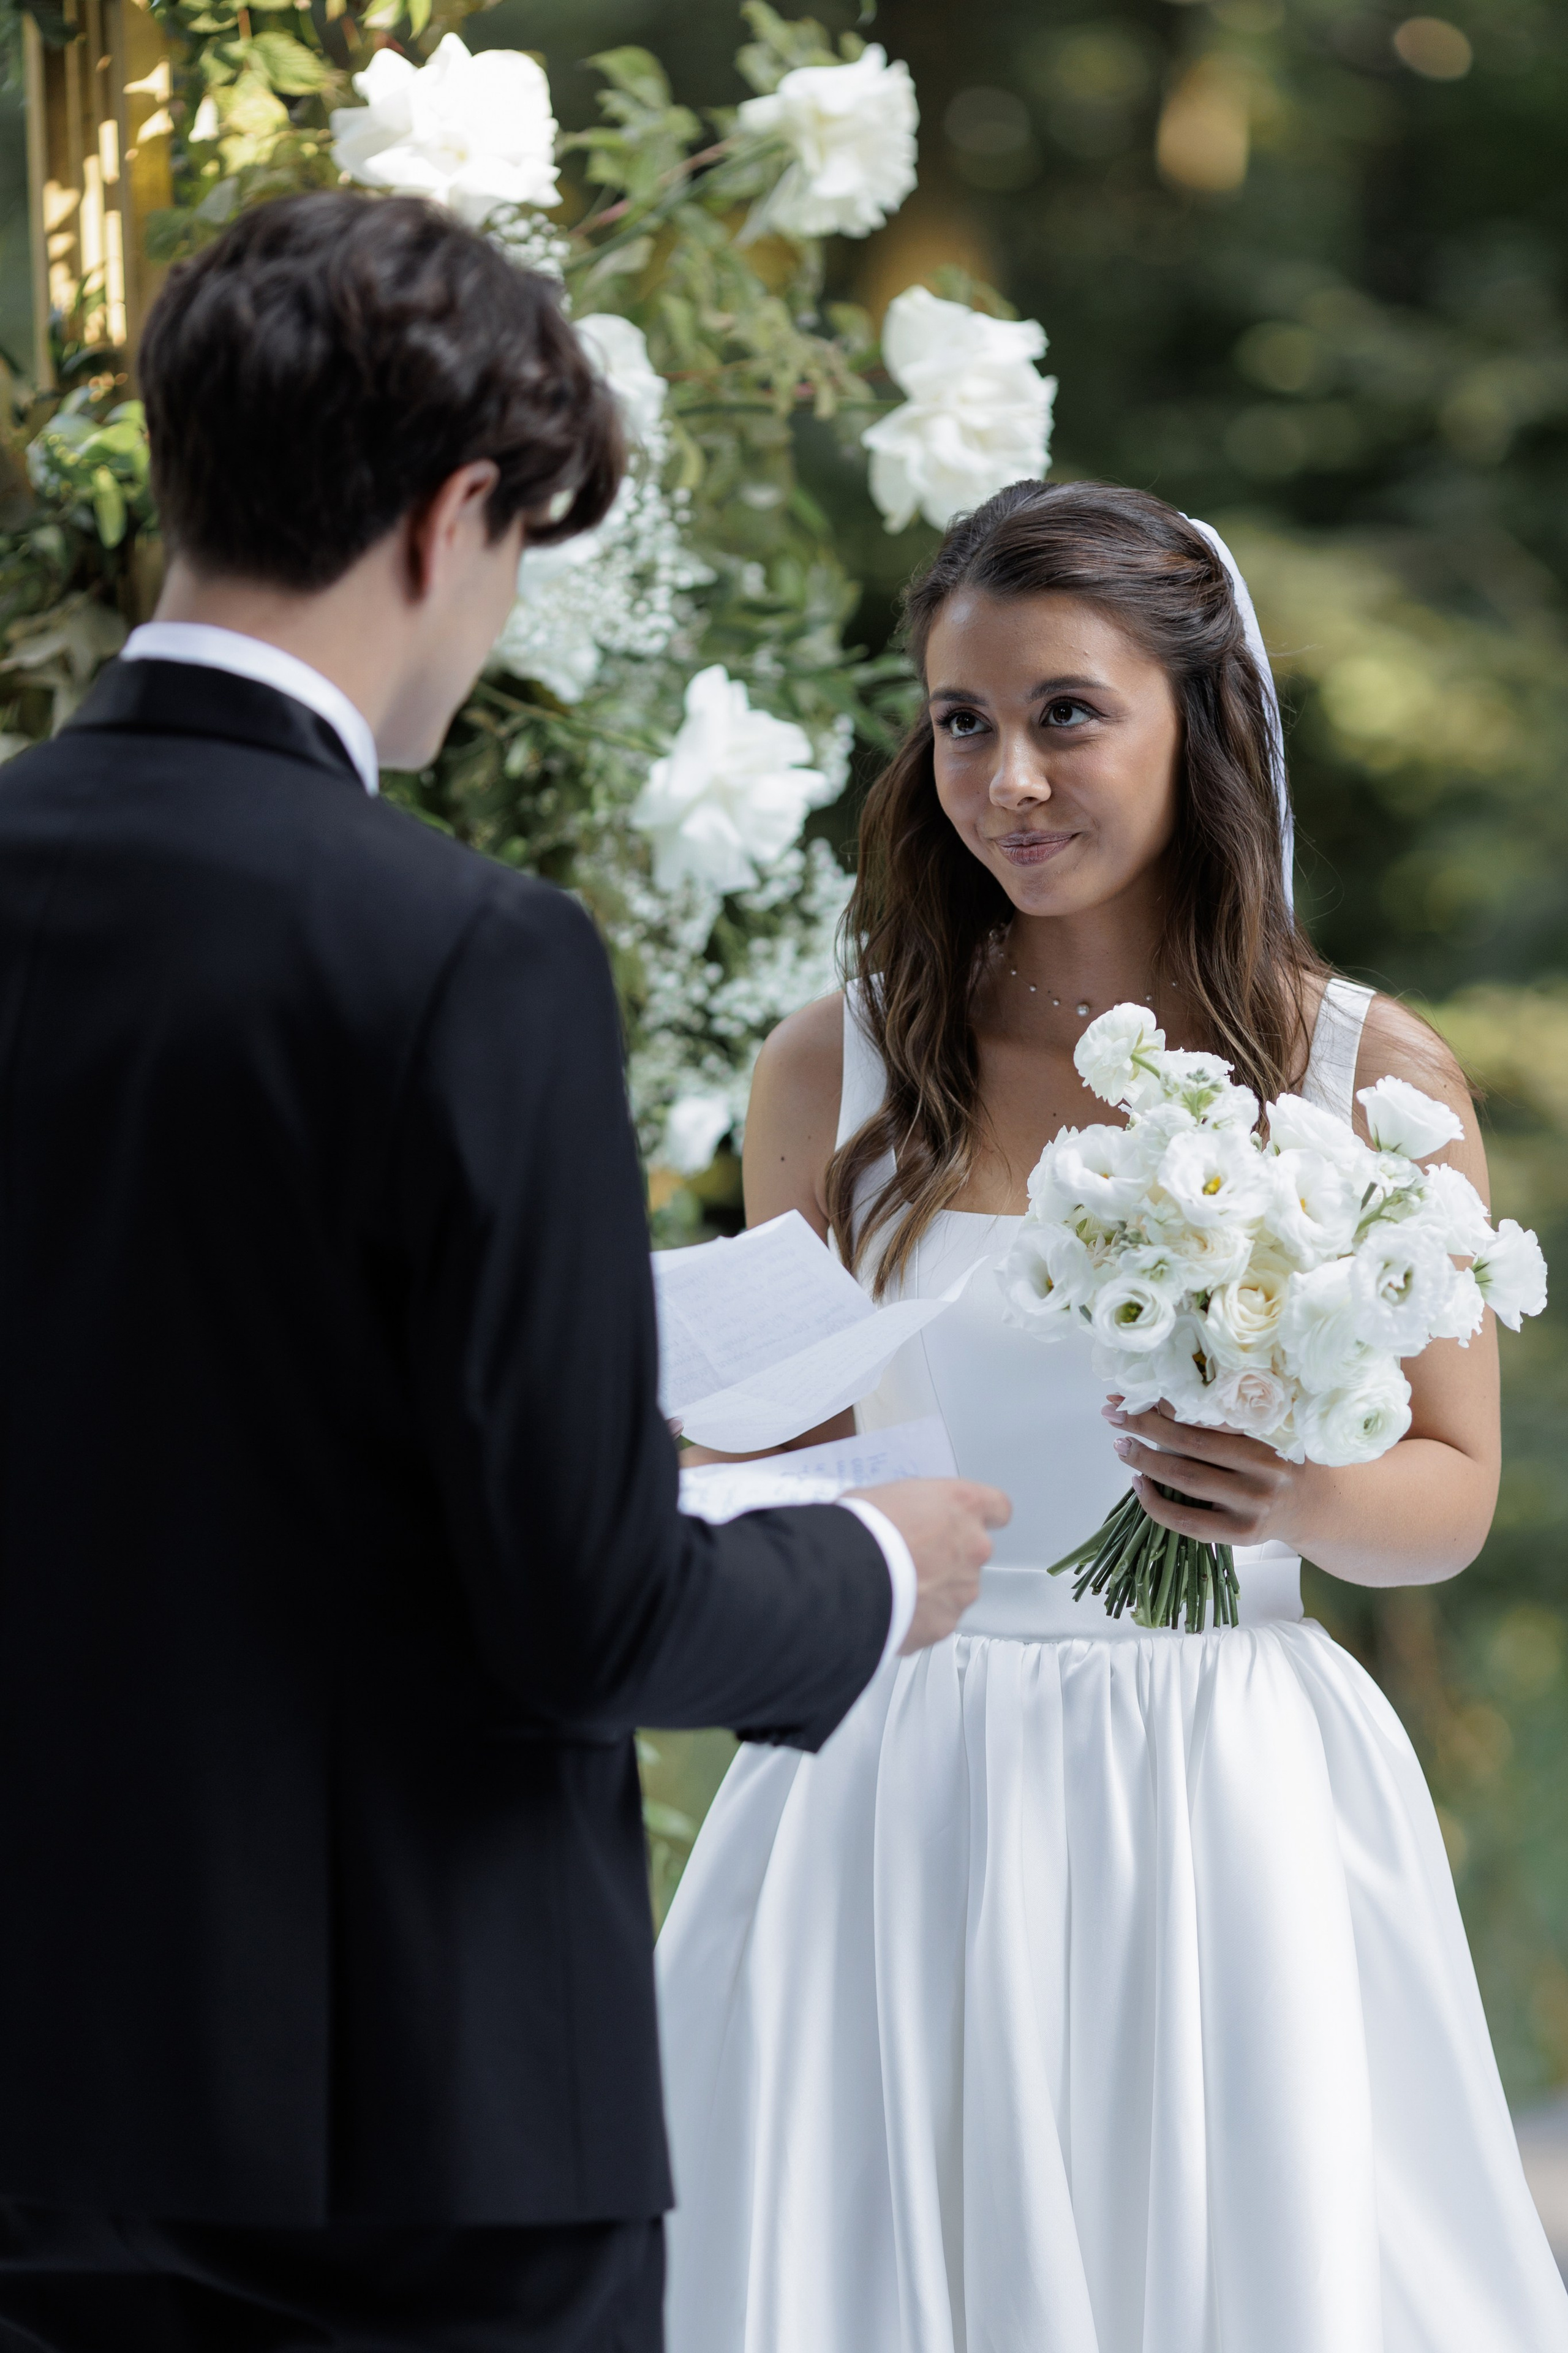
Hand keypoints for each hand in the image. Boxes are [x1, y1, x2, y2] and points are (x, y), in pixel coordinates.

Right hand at [849, 1477, 1010, 1653]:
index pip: (997, 1507)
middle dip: (948, 1556)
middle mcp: (973, 1547)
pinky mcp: (946, 1624)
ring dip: (934, 1589)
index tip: (971, 1521)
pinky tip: (891, 1608)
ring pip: (956, 1589)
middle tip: (912, 1557)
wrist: (847, 1577)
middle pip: (973, 1552)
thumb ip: (914, 1508)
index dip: (983, 1516)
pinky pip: (937, 1619)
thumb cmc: (862, 1530)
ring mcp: (963, 1589)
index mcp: (963, 1505)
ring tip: (895, 1587)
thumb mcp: (887, 1496)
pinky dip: (920, 1617)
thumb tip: (907, 1519)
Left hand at [1103, 1398, 1304, 1547]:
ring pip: (1185, 1478)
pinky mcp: (1241, 1534)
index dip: (1171, 1401)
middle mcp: (1265, 1468)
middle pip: (1192, 1442)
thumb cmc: (1292, 1456)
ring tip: (1120, 1444)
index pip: (1211, 1412)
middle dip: (1146, 1425)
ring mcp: (1252, 1505)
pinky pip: (1187, 1521)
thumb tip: (1176, 1386)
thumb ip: (1242, 1409)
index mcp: (1273, 1432)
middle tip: (1114, 1412)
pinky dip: (1155, 1503)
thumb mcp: (1282, 1424)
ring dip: (1144, 1460)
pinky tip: (1138, 1484)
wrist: (1324, 1507)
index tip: (1139, 1389)